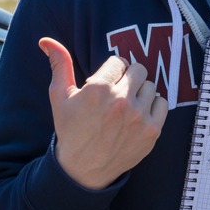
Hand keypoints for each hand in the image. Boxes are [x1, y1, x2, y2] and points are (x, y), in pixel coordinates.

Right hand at [41, 37, 167, 189]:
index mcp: (98, 89)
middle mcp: (121, 100)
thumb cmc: (71, 130)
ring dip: (140, 93)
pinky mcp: (152, 130)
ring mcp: (138, 116)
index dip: (111, 73)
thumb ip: (59, 65)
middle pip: (139, 69)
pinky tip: (137, 115)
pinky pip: (162, 103)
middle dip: (128, 78)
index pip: (118, 61)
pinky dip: (152, 107)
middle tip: (117, 93)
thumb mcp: (59, 97)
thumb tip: (46, 40)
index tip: (104, 86)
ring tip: (125, 106)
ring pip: (151, 86)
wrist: (83, 169)